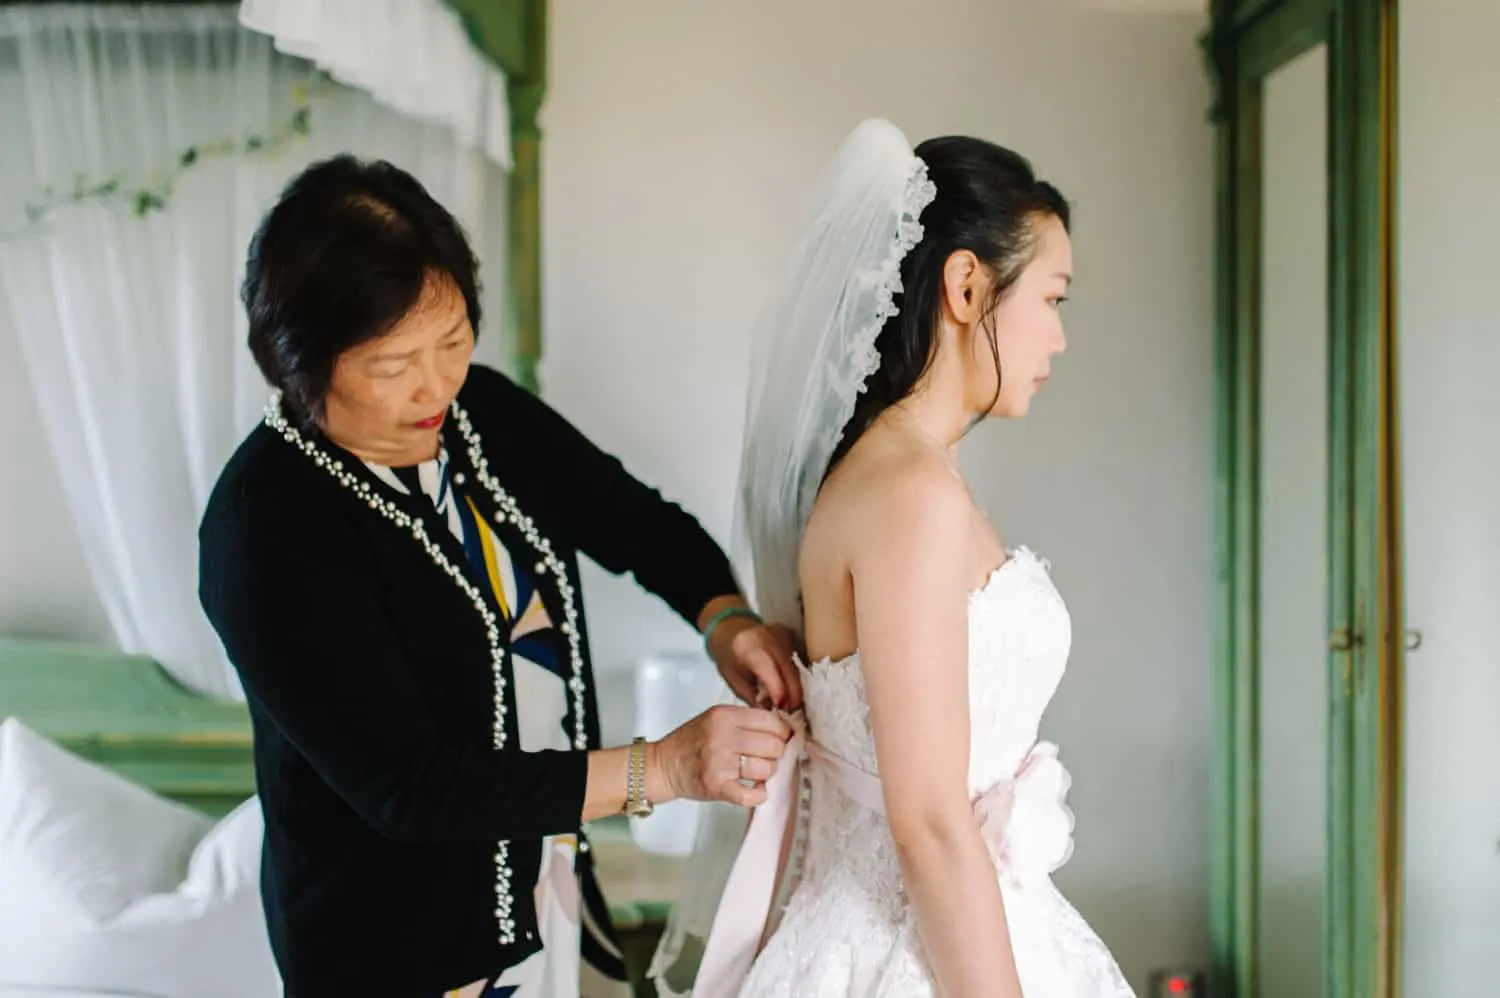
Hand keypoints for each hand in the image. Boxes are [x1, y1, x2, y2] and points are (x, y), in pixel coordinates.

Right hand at [652, 704, 792, 807]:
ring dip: (767, 773)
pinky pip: (750, 795)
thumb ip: (744, 720)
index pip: (770, 720)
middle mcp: (722, 736)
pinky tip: (759, 791)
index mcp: (724, 716)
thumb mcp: (715, 718)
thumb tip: (782, 728)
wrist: (663, 766)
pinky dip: (759, 795)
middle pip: (772, 745)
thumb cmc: (691, 742)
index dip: (782, 731)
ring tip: (757, 772)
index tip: (781, 738)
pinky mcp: (716, 786)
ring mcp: (719, 762)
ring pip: (766, 768)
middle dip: (776, 753)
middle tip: (767, 757)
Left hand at [708, 617, 803, 710]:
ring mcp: (782, 635)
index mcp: (749, 649)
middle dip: (793, 696)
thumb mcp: (733, 680)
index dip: (779, 694)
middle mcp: (769, 639)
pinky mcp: (790, 635)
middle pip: (789, 672)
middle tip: (790, 712)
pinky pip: (798, 661)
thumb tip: (772, 713)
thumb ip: (752, 697)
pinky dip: (796, 677)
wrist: (730, 629)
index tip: (781, 710)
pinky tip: (790, 689)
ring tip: (790, 703)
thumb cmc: (728, 656)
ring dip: (796, 688)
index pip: (771, 673)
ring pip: (797, 668)